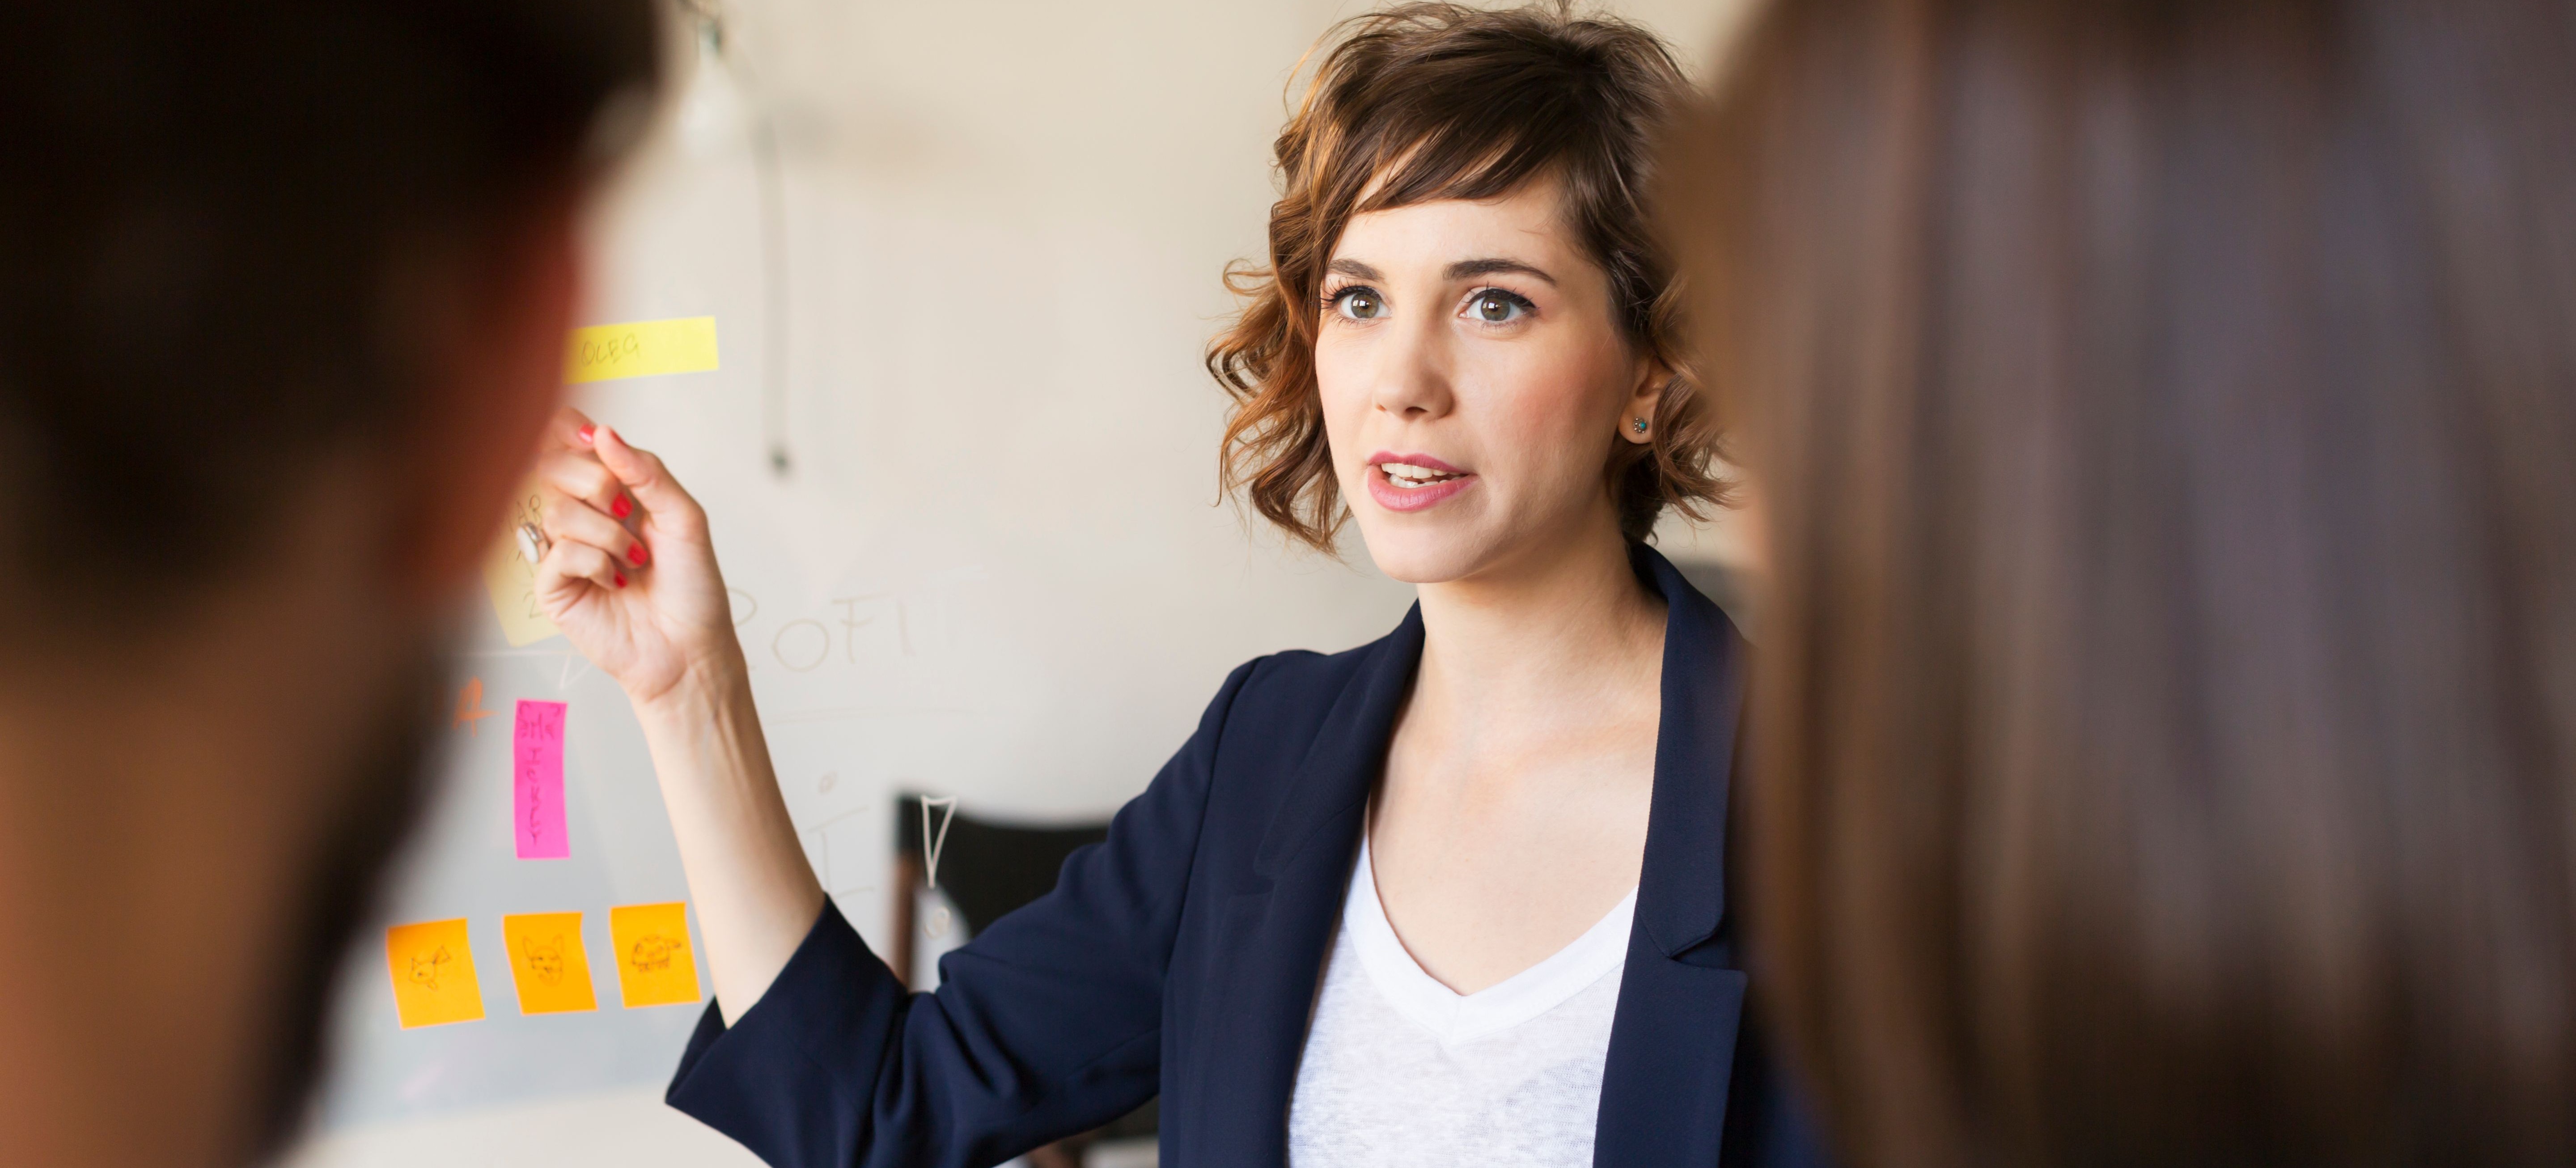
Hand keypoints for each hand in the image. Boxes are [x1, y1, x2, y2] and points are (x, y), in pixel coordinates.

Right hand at [530, 408, 739, 708]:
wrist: (690, 647)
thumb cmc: (692, 587)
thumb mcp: (685, 518)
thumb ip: (647, 472)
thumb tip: (602, 433)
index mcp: (612, 490)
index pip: (569, 441)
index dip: (571, 431)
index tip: (595, 440)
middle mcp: (582, 514)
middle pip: (551, 466)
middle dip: (594, 482)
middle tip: (625, 511)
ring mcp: (562, 549)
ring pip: (557, 510)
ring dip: (607, 534)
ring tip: (635, 560)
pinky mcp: (553, 585)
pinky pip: (557, 552)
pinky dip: (595, 562)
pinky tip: (615, 582)